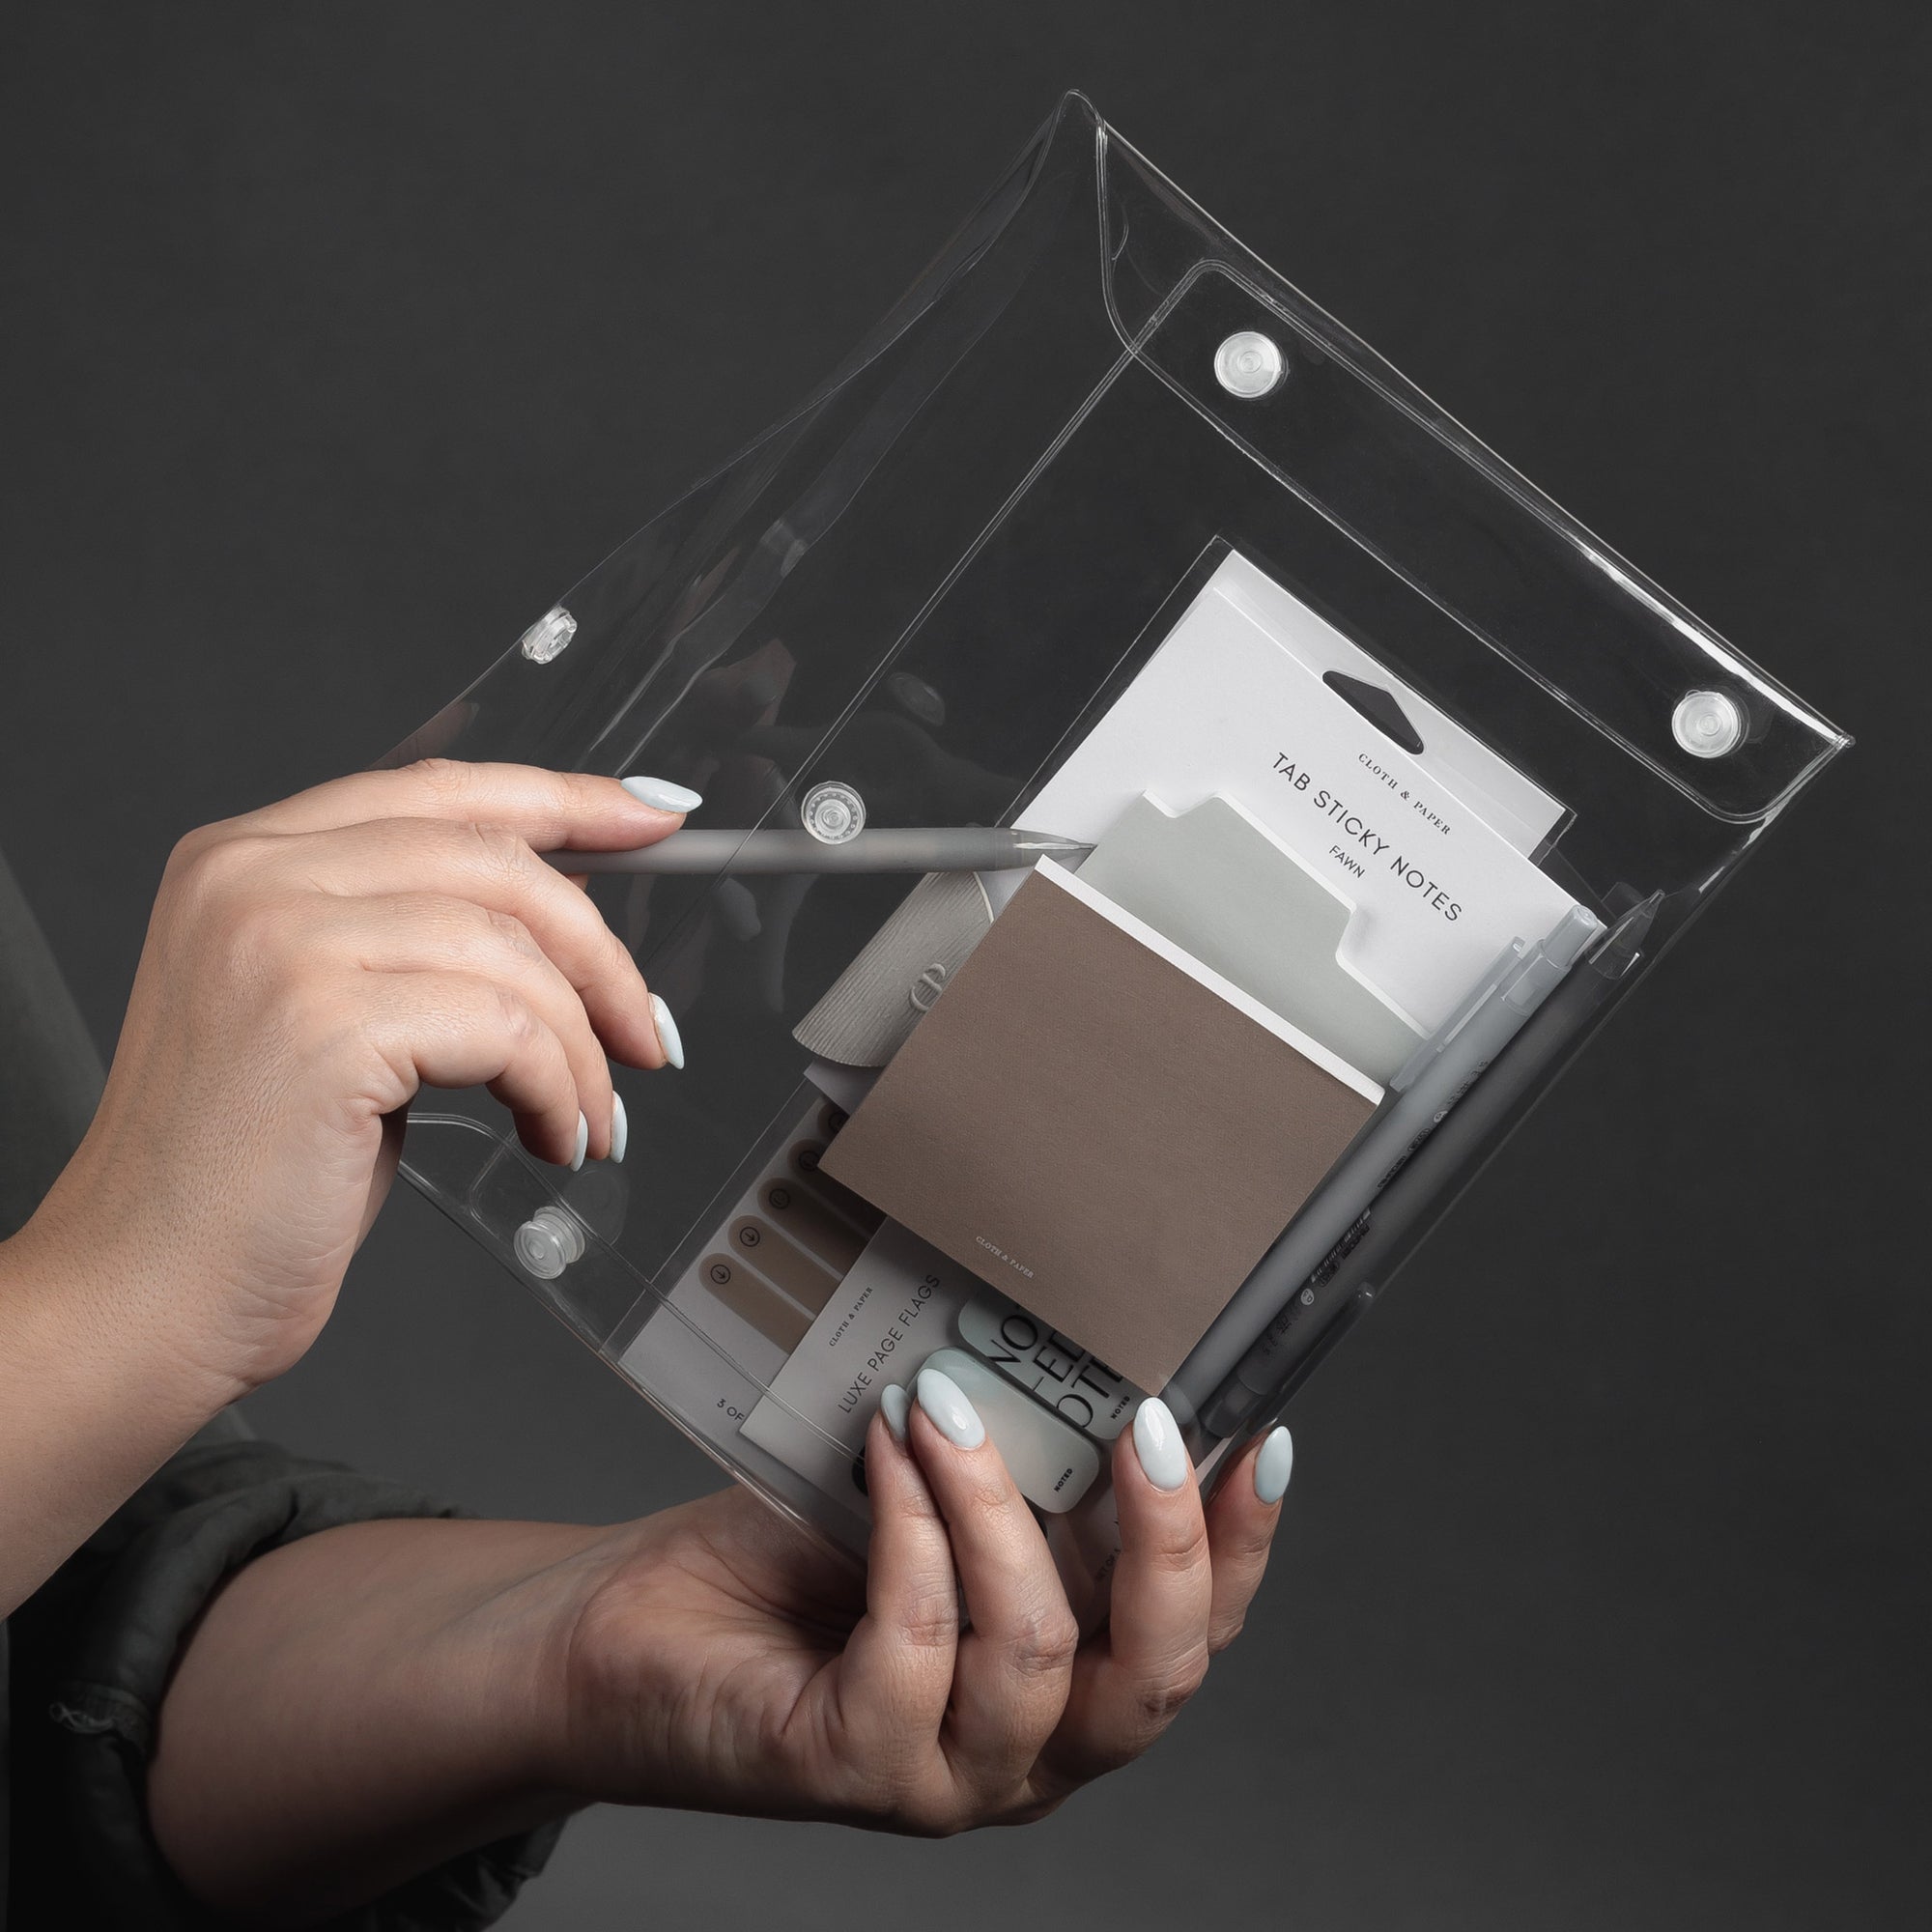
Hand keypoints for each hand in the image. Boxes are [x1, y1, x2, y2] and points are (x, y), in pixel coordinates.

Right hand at [14, 759, 688, 1403]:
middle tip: (644, 1033)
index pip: (439, 792)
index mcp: (246, 859)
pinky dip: (558, 1089)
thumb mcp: (331, 1021)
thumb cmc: (236, 1183)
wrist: (139, 1296)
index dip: (564, 800)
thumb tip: (562, 911)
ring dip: (582, 1047)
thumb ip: (418, 943)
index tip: (652, 819)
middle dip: (602, 954)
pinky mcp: (323, 1024)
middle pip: (496, 860)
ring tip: (587, 1119)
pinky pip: (508, 1026)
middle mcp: (253, 877)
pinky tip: (551, 1139)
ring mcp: (281, 942)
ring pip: (514, 949)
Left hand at [144, 1408, 1293, 1913]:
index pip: (1193, 1637)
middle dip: (1166, 1538)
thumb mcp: (931, 1500)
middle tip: (1143, 1421)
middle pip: (1156, 1677)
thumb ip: (1019, 1468)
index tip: (1257, 1437)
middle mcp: (1026, 1755)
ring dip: (998, 1503)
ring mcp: (941, 1777)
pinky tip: (882, 1452)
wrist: (623, 1634)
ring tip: (947, 1405)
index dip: (1240, 1546)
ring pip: (1037, 1651)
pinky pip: (916, 1640)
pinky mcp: (848, 1769)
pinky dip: (910, 1524)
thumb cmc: (779, 1562)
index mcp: (1065, 1688)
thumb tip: (1091, 1357)